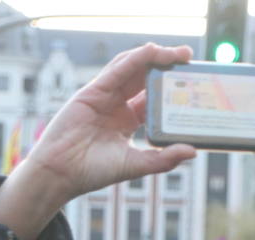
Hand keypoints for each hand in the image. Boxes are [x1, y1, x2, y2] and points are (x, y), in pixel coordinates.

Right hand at [0, 43, 196, 239]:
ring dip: (154, 57)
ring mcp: (105, 96)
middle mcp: (118, 105)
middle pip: (146, 78)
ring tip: (176, 53)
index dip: (172, 88)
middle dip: (167, 65)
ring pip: (132, 69)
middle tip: (189, 57)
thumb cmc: (93, 171)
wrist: (62, 172)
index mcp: (128, 121)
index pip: (154, 98)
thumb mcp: (136, 164)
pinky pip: (116, 70)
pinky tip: (150, 51)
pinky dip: (134, 59)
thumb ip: (163, 158)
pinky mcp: (93, 91)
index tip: (192, 82)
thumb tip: (192, 151)